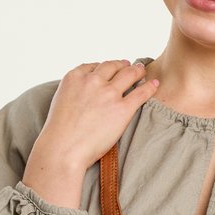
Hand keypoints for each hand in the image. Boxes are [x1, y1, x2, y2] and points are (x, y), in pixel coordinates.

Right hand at [35, 59, 159, 173]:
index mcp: (74, 78)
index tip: (110, 68)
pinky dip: (149, 86)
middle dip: (122, 65)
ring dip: (137, 70)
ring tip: (142, 70)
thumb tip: (84, 96)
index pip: (93, 66)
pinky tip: (155, 83)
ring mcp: (108, 94)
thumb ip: (75, 92)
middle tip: (129, 65)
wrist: (64, 149)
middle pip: (112, 66)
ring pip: (128, 74)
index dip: (104, 66)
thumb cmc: (59, 134)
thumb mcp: (61, 102)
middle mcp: (92, 81)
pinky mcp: (122, 109)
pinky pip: (141, 93)